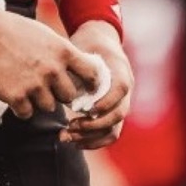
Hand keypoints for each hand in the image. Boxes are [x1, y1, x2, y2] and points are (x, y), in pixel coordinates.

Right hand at [0, 1, 105, 119]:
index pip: (92, 74)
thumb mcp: (45, 35)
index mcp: (63, 51)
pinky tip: (14, 97)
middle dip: (59, 95)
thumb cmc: (12, 29)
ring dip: (39, 102)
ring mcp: (34, 84)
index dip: (91, 84)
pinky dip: (21, 109)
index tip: (86, 89)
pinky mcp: (15, 96)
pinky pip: (27, 114)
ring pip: (48, 107)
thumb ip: (60, 53)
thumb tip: (76, 67)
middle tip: (46, 89)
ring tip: (26, 89)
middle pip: (68, 96)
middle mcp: (52, 69)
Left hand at [60, 21, 134, 150]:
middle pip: (118, 114)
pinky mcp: (111, 114)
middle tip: (69, 127)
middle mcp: (125, 91)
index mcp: (121, 71)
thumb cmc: (87, 45)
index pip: (120, 89)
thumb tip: (60, 82)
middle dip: (93, 125)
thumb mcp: (82, 49)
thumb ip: (77, 66)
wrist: (99, 44)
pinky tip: (75, 142)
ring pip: (113, 130)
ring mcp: (120, 104)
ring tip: (67, 136)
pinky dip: (93, 141)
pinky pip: (108, 134)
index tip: (87, 109)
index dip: (106, 101)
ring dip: (90, 137)